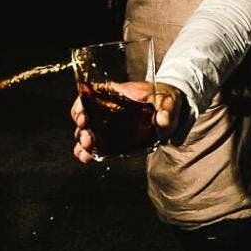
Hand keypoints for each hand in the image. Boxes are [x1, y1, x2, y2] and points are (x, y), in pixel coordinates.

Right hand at [70, 80, 184, 163]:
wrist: (169, 110)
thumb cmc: (165, 99)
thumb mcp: (168, 100)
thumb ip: (166, 110)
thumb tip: (163, 119)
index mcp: (115, 92)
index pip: (89, 95)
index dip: (81, 106)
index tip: (83, 118)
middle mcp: (106, 107)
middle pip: (84, 116)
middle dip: (82, 129)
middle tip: (88, 140)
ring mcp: (107, 123)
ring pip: (86, 131)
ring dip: (83, 142)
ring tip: (86, 152)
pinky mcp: (112, 138)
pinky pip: (95, 144)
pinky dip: (88, 151)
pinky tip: (86, 158)